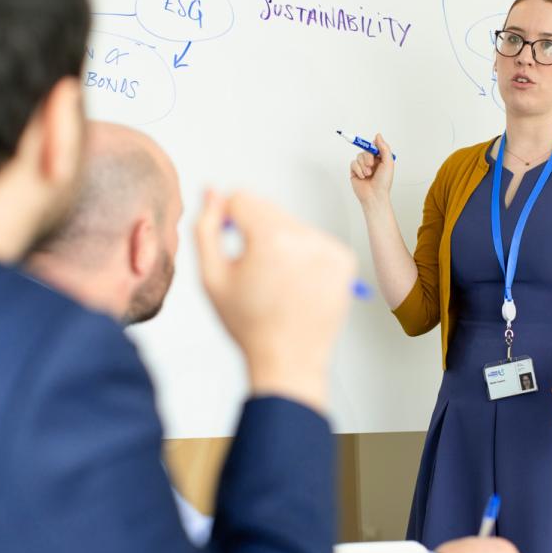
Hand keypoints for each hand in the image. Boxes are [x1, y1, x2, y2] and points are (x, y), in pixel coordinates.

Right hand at [194, 189, 356, 413]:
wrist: (289, 361)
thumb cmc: (249, 324)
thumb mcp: (212, 277)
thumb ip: (207, 227)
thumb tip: (212, 191)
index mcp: (270, 238)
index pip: (242, 198)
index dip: (229, 219)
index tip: (231, 245)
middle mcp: (305, 237)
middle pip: (269, 210)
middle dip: (256, 232)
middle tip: (255, 271)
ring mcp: (329, 248)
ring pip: (292, 226)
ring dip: (280, 244)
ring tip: (277, 282)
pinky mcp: (344, 260)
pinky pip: (314, 241)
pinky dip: (303, 257)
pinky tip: (297, 285)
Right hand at [348, 133, 394, 206]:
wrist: (375, 195)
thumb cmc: (383, 182)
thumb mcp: (388, 163)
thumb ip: (384, 148)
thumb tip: (378, 135)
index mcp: (380, 159)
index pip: (374, 146)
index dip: (372, 146)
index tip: (372, 148)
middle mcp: (371, 161)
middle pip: (365, 150)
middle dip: (368, 157)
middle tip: (371, 165)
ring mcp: (362, 166)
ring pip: (359, 156)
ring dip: (363, 165)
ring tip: (368, 174)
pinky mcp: (355, 171)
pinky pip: (353, 163)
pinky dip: (358, 169)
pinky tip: (363, 177)